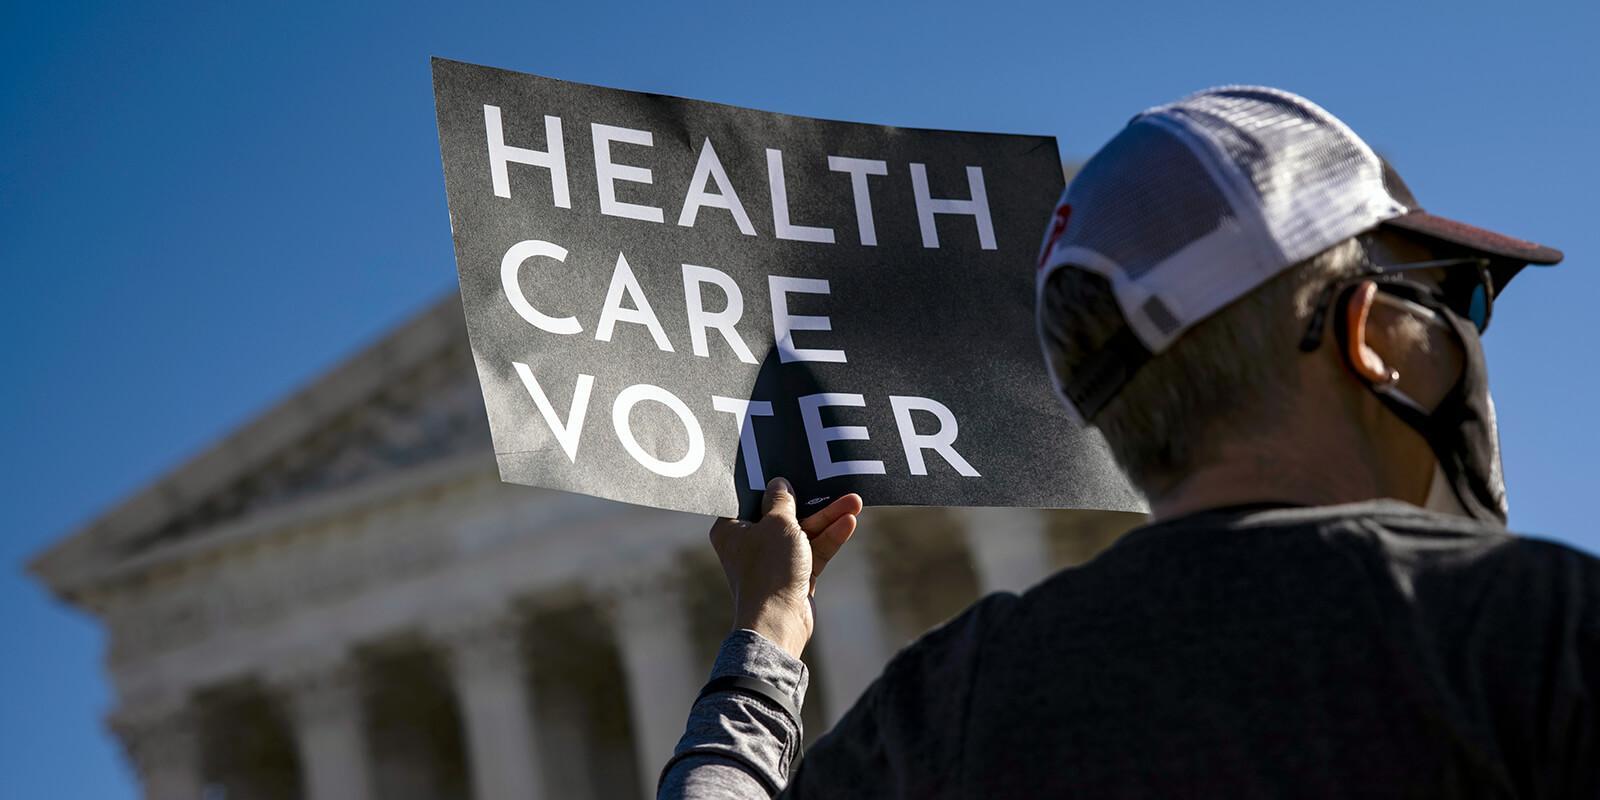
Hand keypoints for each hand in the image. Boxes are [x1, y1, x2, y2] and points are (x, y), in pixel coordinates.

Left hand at [708, 478, 863, 659]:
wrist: (779, 621)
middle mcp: (750, 543)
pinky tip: (848, 522)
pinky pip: (813, 550)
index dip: (772, 483)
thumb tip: (780, 484)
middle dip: (812, 501)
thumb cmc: (769, 569)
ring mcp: (772, 560)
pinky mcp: (793, 575)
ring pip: (803, 531)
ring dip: (828, 518)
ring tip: (854, 502)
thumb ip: (782, 500)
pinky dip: (829, 537)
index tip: (791, 467)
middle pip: (783, 513)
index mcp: (731, 529)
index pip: (752, 498)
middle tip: (833, 485)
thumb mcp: (778, 523)